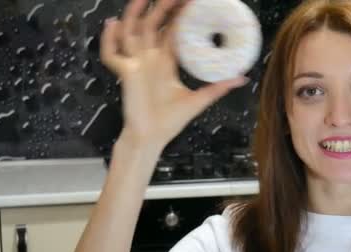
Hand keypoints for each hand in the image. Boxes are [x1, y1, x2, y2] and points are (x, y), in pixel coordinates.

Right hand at [100, 0, 247, 149]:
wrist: (152, 138)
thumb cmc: (170, 121)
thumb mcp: (199, 100)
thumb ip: (219, 87)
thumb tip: (242, 78)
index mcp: (166, 62)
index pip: (172, 30)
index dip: (179, 15)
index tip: (191, 2)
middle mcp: (149, 58)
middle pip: (153, 25)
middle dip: (162, 8)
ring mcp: (136, 64)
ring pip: (132, 31)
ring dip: (135, 13)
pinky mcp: (125, 73)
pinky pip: (111, 54)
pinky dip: (108, 39)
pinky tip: (112, 24)